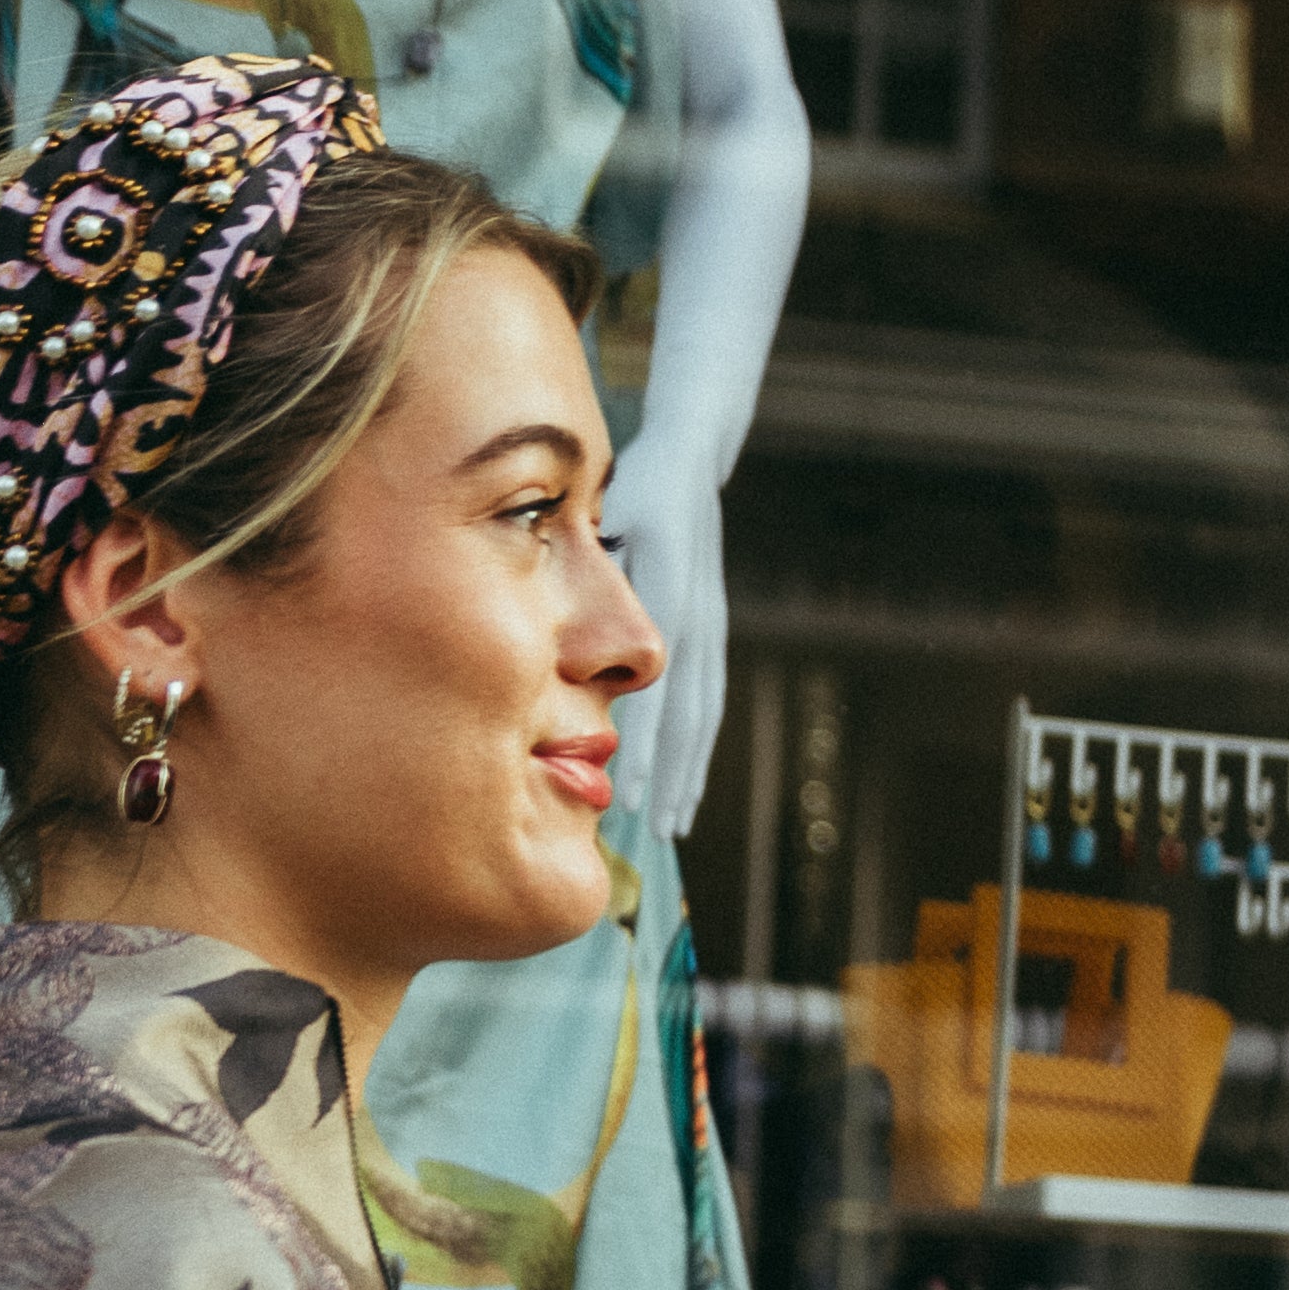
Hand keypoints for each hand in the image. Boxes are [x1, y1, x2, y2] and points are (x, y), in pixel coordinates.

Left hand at [599, 428, 728, 842]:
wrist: (687, 459)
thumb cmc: (631, 488)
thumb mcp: (608, 521)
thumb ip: (596, 570)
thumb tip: (574, 631)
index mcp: (668, 596)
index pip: (657, 686)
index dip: (644, 745)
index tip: (627, 793)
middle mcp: (698, 617)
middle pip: (687, 714)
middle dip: (671, 776)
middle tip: (654, 830)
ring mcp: (712, 625)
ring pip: (704, 714)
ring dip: (689, 772)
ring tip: (674, 822)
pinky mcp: (714, 628)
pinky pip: (709, 699)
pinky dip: (697, 746)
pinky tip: (687, 779)